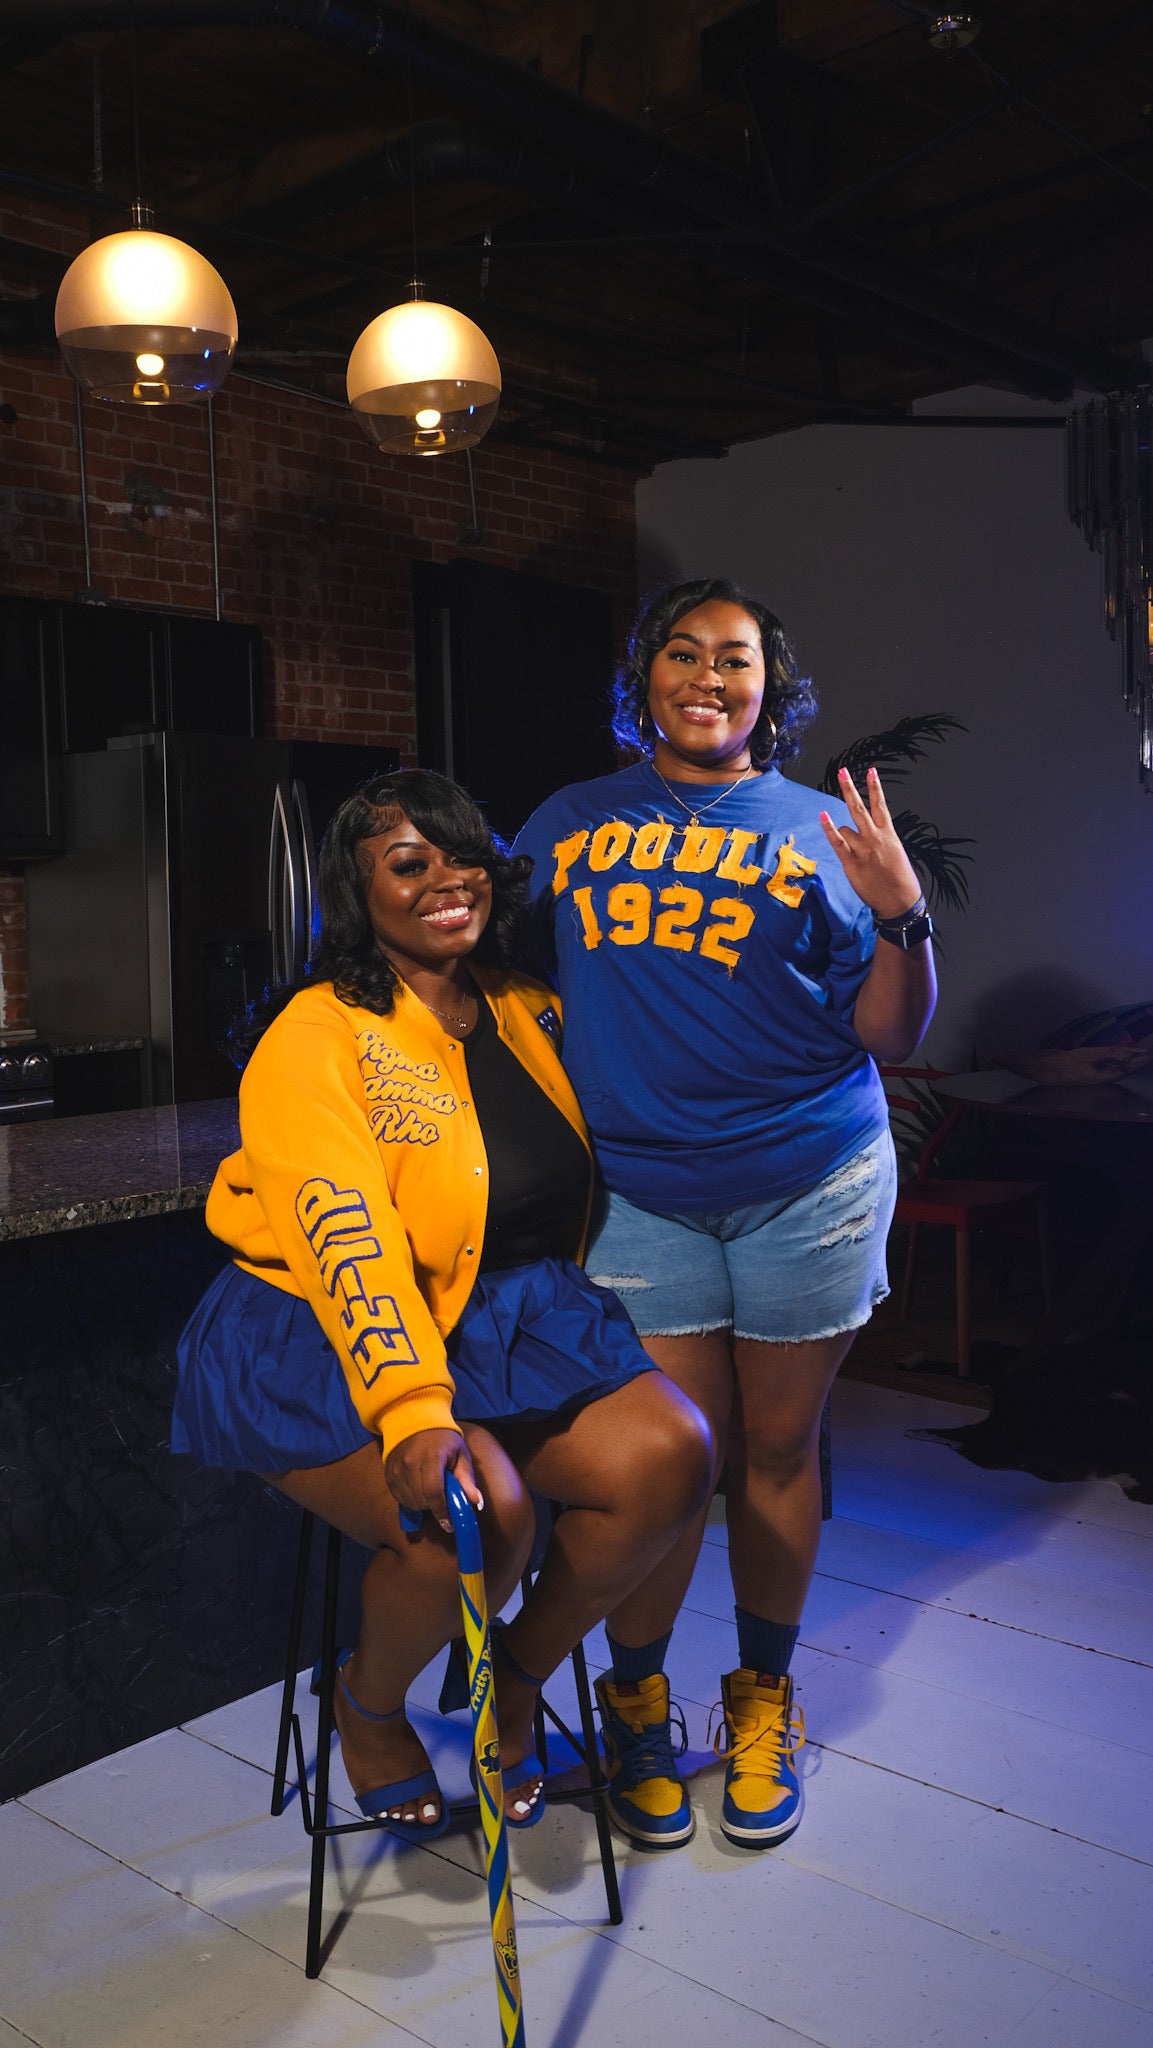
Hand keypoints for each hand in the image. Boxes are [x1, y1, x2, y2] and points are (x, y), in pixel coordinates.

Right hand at [384, 1428, 483, 1533]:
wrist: (414, 1420)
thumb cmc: (443, 1438)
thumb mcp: (460, 1454)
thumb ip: (467, 1479)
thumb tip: (476, 1502)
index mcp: (432, 1456)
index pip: (433, 1492)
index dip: (441, 1511)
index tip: (449, 1524)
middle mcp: (410, 1462)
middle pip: (421, 1500)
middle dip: (434, 1507)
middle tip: (443, 1502)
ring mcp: (396, 1468)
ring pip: (409, 1502)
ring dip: (422, 1505)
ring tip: (431, 1493)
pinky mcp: (388, 1473)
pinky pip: (399, 1498)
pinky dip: (410, 1500)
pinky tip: (419, 1491)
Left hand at [819, 767, 922, 920]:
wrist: (900, 901)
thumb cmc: (900, 880)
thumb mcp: (895, 854)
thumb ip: (882, 841)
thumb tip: (868, 836)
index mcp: (889, 835)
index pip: (881, 805)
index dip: (876, 787)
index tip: (871, 770)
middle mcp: (875, 838)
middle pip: (859, 808)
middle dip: (850, 788)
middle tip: (843, 771)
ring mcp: (863, 849)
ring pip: (846, 829)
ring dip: (845, 835)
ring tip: (856, 851)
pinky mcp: (852, 862)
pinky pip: (838, 842)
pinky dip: (830, 828)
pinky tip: (822, 816)